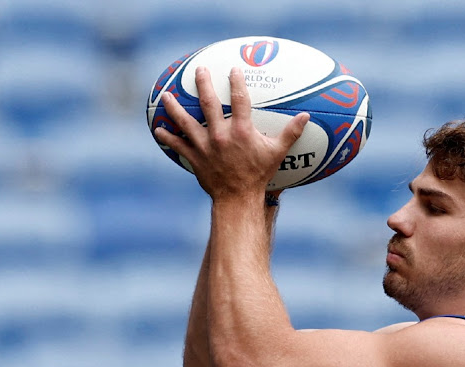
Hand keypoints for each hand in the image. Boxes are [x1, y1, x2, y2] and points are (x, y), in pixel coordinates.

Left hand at [154, 66, 309, 200]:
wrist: (238, 198)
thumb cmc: (258, 175)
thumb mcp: (276, 153)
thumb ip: (290, 133)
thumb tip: (306, 117)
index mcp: (241, 131)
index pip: (239, 99)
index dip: (236, 82)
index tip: (233, 69)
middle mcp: (220, 134)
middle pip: (208, 103)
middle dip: (203, 83)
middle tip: (199, 70)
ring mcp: (204, 146)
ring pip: (185, 121)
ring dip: (175, 107)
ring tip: (167, 96)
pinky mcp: (194, 157)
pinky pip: (177, 145)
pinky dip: (167, 137)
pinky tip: (158, 129)